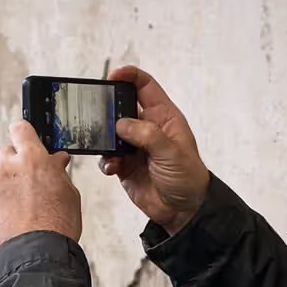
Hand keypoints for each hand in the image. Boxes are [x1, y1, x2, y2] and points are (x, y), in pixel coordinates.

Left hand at [0, 120, 82, 249]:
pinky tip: (14, 219)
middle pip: (7, 153)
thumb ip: (58, 171)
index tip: (26, 138)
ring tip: (24, 210)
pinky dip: (0, 206)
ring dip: (8, 188)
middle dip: (16, 164)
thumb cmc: (57, 224)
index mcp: (33, 158)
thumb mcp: (69, 192)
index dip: (24, 133)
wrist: (37, 253)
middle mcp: (9, 167)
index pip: (21, 129)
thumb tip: (56, 161)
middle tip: (29, 182)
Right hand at [100, 67, 209, 233]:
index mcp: (163, 116)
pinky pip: (108, 157)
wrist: (183, 210)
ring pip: (110, 133)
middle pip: (121, 107)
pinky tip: (113, 168)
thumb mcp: (171, 152)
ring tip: (108, 147)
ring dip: (105, 139)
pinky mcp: (124, 165)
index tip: (113, 76)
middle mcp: (147, 128)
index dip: (129, 76)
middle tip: (98, 115)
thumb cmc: (187, 177)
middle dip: (108, 109)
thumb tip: (121, 124)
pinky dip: (106, 161)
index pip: (145, 86)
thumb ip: (147, 135)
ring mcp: (134, 146)